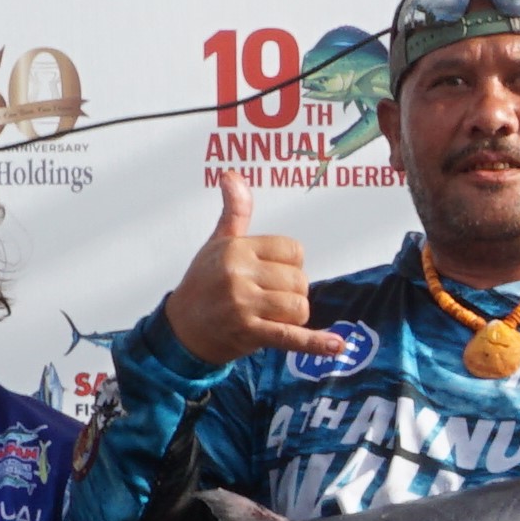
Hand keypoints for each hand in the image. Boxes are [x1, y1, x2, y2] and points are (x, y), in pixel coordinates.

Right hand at [165, 176, 345, 366]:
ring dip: (294, 315)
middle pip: (299, 280)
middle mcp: (238, 274)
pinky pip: (290, 336)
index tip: (271, 273)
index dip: (290, 265)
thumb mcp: (219, 243)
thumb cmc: (204, 282)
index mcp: (237, 249)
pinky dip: (315, 343)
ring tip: (271, 315)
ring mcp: (243, 304)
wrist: (183, 328)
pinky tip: (336, 346)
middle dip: (292, 292)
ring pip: (299, 306)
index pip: (294, 251)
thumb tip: (232, 174)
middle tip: (266, 298)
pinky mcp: (248, 332)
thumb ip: (235, 211)